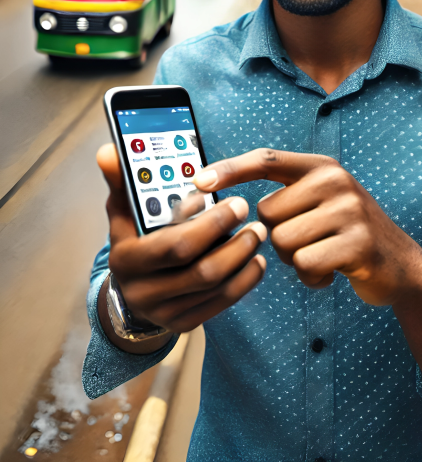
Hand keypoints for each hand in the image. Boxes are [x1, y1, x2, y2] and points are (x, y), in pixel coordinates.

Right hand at [96, 144, 266, 345]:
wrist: (131, 293)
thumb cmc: (133, 240)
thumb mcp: (122, 212)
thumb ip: (121, 181)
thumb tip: (109, 151)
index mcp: (127, 260)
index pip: (175, 246)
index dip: (210, 225)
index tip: (235, 201)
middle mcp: (143, 292)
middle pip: (200, 271)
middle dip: (232, 241)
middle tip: (249, 213)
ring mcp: (164, 312)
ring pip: (214, 288)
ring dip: (243, 258)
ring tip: (258, 233)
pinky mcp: (183, 324)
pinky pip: (221, 304)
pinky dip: (244, 282)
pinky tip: (256, 262)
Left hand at [193, 148, 421, 306]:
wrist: (401, 265)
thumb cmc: (345, 234)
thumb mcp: (321, 201)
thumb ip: (286, 194)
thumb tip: (227, 200)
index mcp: (320, 166)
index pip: (266, 159)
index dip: (230, 170)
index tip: (199, 181)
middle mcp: (335, 180)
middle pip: (268, 215)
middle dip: (280, 237)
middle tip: (311, 241)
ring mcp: (349, 210)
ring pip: (284, 243)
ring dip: (296, 260)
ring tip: (323, 255)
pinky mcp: (357, 243)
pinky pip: (305, 265)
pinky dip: (312, 278)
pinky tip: (333, 273)